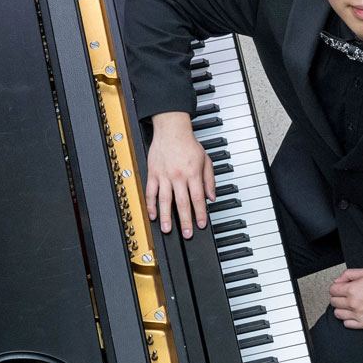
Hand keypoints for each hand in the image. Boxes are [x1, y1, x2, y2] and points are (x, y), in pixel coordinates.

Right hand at [145, 112, 215, 237]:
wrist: (171, 129)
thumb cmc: (188, 143)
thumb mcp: (206, 160)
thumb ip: (209, 180)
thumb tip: (211, 197)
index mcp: (193, 174)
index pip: (198, 198)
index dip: (200, 214)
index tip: (201, 224)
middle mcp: (179, 176)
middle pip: (183, 202)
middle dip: (185, 220)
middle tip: (186, 234)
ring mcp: (164, 176)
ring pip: (165, 200)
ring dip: (166, 216)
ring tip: (167, 229)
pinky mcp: (153, 173)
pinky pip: (151, 192)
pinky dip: (151, 204)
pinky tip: (153, 214)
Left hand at [328, 268, 362, 328]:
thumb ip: (349, 274)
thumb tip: (337, 281)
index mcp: (352, 290)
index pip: (332, 290)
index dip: (336, 288)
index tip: (340, 288)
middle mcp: (353, 303)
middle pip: (334, 302)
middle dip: (338, 297)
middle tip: (346, 295)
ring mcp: (358, 315)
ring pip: (338, 314)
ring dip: (342, 309)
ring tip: (350, 305)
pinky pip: (347, 324)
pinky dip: (348, 319)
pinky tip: (354, 314)